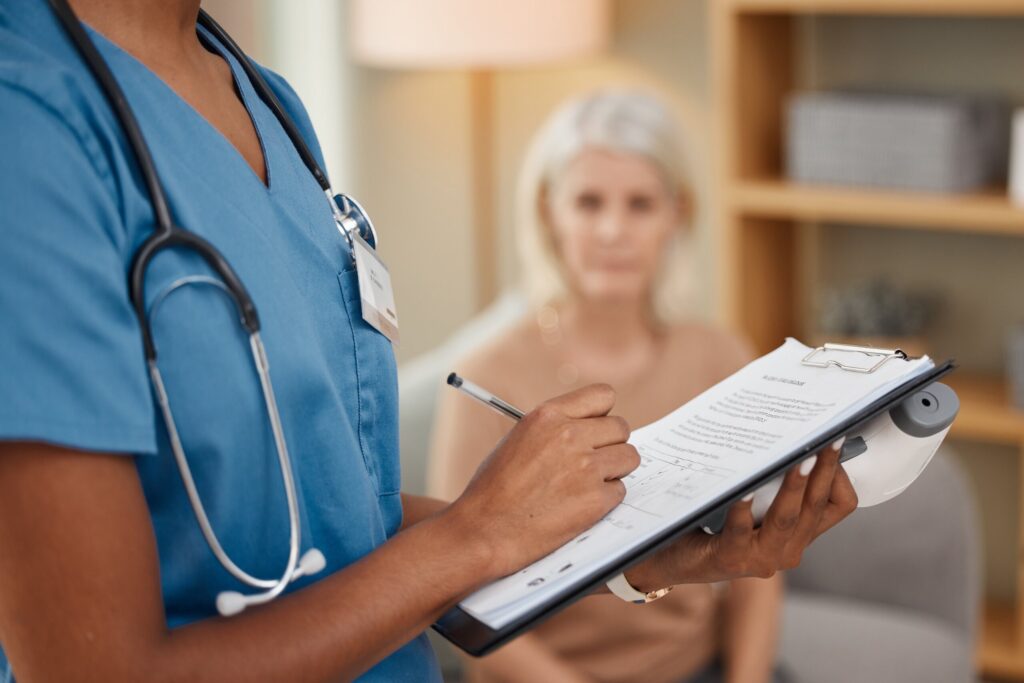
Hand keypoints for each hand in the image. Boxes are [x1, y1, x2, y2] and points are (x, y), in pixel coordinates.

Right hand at [444, 384, 638, 581]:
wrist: (483, 530)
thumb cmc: (494, 488)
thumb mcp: (520, 439)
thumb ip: (555, 428)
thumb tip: (590, 428)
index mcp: (548, 415)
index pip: (603, 396)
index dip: (602, 415)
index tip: (597, 428)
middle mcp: (570, 435)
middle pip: (621, 428)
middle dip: (611, 445)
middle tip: (594, 462)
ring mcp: (586, 467)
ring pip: (629, 457)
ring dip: (614, 471)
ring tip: (587, 485)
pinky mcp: (595, 500)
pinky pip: (620, 491)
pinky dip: (605, 500)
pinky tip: (579, 506)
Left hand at [626, 441, 856, 589]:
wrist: (667, 556)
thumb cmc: (710, 521)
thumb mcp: (751, 503)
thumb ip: (771, 482)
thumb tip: (789, 433)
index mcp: (798, 535)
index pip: (838, 506)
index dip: (839, 476)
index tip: (833, 443)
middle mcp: (787, 550)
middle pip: (816, 507)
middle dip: (824, 470)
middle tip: (827, 438)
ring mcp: (760, 559)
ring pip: (786, 518)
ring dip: (794, 485)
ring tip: (798, 458)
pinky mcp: (729, 559)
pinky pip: (740, 530)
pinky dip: (743, 507)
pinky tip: (744, 487)